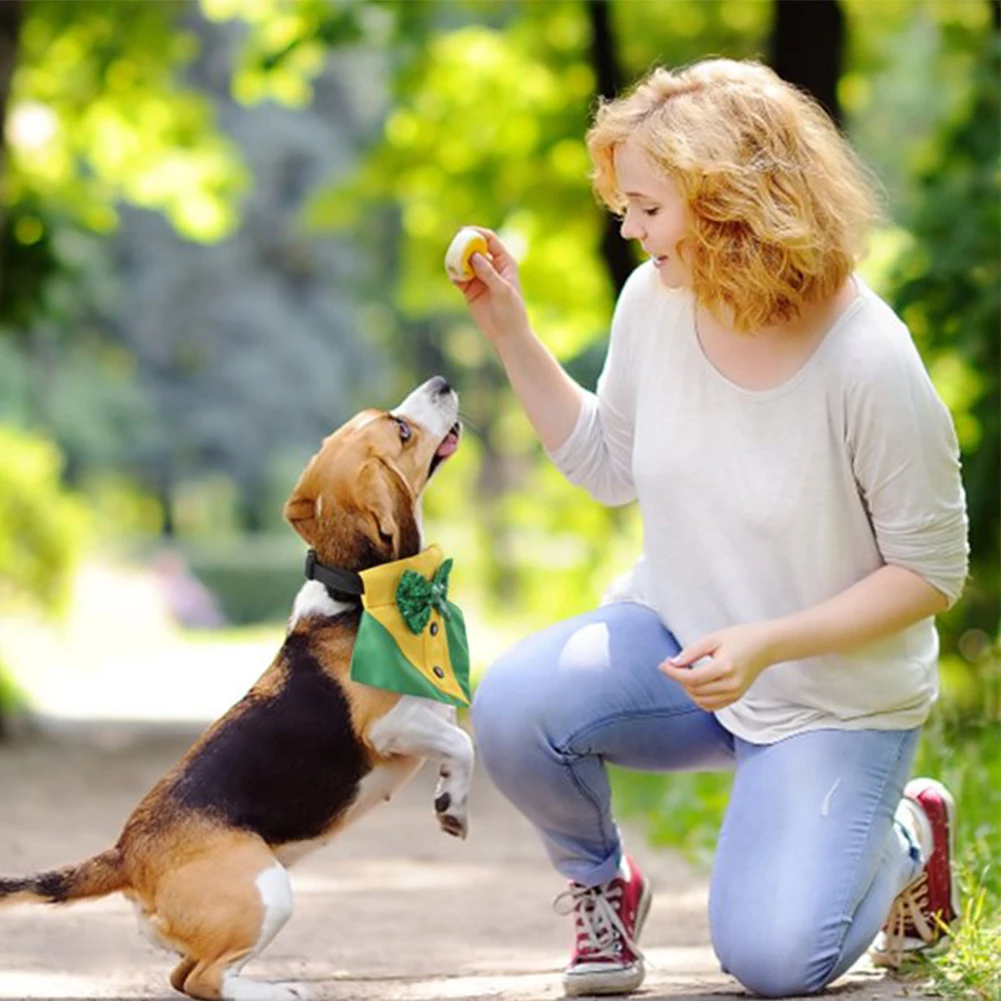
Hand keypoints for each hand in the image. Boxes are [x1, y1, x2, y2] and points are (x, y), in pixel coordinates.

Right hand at [449, 228, 529, 346]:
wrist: (507, 334)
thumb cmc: (512, 311)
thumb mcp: (502, 290)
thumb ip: (488, 273)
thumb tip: (474, 256)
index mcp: (504, 262)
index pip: (490, 240)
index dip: (477, 233)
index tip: (465, 231)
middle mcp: (492, 267)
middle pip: (475, 248)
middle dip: (464, 245)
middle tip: (454, 245)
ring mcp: (480, 278)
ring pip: (465, 262)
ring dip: (457, 260)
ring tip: (452, 263)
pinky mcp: (470, 290)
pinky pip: (459, 278)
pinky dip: (454, 275)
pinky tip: (453, 276)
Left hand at [659, 622, 776, 711]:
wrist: (765, 646)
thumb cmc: (740, 638)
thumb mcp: (713, 639)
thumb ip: (691, 652)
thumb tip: (673, 663)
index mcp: (725, 668)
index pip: (692, 678)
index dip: (673, 673)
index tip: (663, 665)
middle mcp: (731, 685)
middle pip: (694, 690)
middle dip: (679, 679)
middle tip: (673, 665)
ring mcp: (734, 694)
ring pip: (700, 701)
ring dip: (688, 689)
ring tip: (686, 673)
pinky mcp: (736, 698)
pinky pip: (711, 706)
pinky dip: (699, 697)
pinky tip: (696, 683)